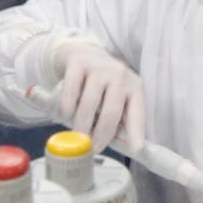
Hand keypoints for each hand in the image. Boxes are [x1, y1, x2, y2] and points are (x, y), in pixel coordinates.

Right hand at [44, 35, 144, 153]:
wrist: (82, 52)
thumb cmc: (101, 84)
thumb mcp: (115, 97)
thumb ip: (117, 117)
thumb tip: (118, 146)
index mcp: (134, 87)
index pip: (137, 113)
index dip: (136, 133)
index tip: (135, 150)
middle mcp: (120, 75)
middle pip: (112, 111)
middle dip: (102, 134)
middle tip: (93, 148)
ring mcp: (100, 67)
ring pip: (91, 103)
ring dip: (83, 124)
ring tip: (78, 137)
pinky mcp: (78, 63)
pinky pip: (72, 89)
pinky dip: (67, 106)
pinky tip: (64, 115)